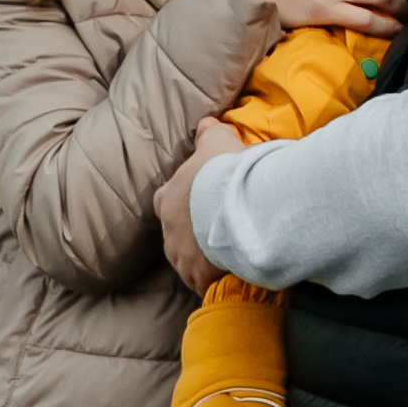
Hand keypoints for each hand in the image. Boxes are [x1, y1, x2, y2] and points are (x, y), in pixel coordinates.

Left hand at [158, 117, 242, 293]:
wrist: (240, 203)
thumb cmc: (227, 170)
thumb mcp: (219, 142)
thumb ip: (209, 134)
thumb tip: (205, 123)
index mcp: (167, 197)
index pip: (167, 202)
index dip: (185, 204)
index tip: (201, 206)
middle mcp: (167, 228)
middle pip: (177, 235)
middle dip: (193, 236)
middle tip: (217, 234)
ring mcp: (180, 255)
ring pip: (187, 262)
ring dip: (202, 261)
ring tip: (225, 258)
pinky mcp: (198, 275)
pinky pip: (202, 283)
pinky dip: (213, 281)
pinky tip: (229, 278)